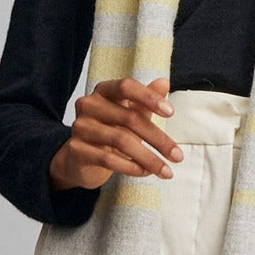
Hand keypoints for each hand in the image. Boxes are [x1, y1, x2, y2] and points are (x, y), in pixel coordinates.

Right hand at [48, 76, 183, 191]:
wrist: (81, 159)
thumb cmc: (111, 131)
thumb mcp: (130, 115)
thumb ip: (146, 101)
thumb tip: (165, 82)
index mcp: (103, 91)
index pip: (126, 86)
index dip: (149, 97)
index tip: (171, 113)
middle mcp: (88, 105)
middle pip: (129, 118)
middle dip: (158, 139)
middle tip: (178, 156)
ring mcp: (80, 127)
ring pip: (121, 140)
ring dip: (148, 158)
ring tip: (166, 171)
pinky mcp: (76, 149)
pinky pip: (108, 159)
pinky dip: (130, 167)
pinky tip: (145, 173)